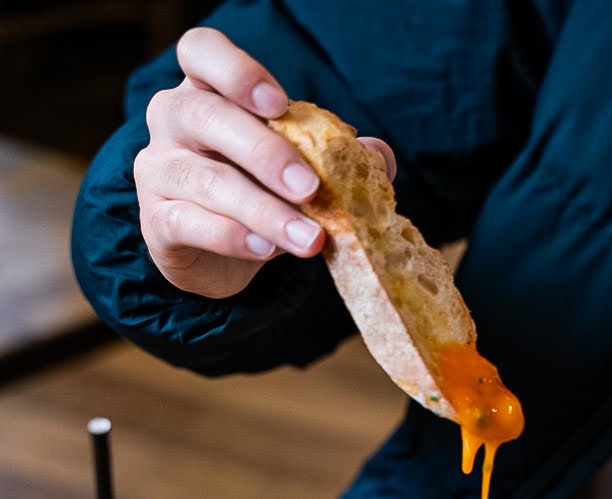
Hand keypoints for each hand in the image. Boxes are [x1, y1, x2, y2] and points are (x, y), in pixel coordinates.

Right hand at [134, 28, 395, 297]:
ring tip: (308, 239)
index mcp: (206, 89)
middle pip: (207, 117)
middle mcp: (172, 119)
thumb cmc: (257, 191)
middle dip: (264, 153)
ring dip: (263, 211)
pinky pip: (191, 223)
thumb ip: (337, 156)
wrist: (217, 255)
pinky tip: (267, 251)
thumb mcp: (296, 166)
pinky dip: (234, 238)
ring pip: (206, 181)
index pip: (200, 52)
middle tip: (310, 187)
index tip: (279, 104)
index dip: (236, 71)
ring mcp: (157, 170)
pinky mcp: (156, 221)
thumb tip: (378, 157)